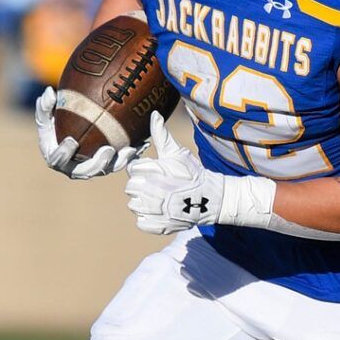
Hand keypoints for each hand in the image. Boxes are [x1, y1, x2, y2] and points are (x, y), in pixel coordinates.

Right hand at [35, 87, 139, 178]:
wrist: (72, 133)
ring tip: (130, 150)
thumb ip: (45, 106)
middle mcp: (74, 168)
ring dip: (120, 161)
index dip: (64, 153)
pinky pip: (120, 162)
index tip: (72, 141)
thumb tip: (48, 92)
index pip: (57, 160)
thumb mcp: (47, 115)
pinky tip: (143, 144)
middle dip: (98, 163)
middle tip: (108, 150)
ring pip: (107, 169)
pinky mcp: (107, 166)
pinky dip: (131, 154)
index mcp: (57, 158)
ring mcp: (92, 168)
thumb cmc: (56, 124)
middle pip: (86, 171)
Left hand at [124, 112, 227, 233]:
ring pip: (134, 205)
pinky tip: (161, 212)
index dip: (143, 171)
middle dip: (142, 187)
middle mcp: (149, 191)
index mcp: (151, 171)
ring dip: (144, 203)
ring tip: (161, 200)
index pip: (132, 170)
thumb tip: (154, 114)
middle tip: (159, 187)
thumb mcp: (177, 152)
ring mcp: (153, 210)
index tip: (156, 173)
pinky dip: (149, 219)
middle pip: (130, 188)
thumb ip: (161, 134)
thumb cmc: (192, 174)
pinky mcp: (156, 225)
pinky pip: (141, 222)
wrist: (210, 199)